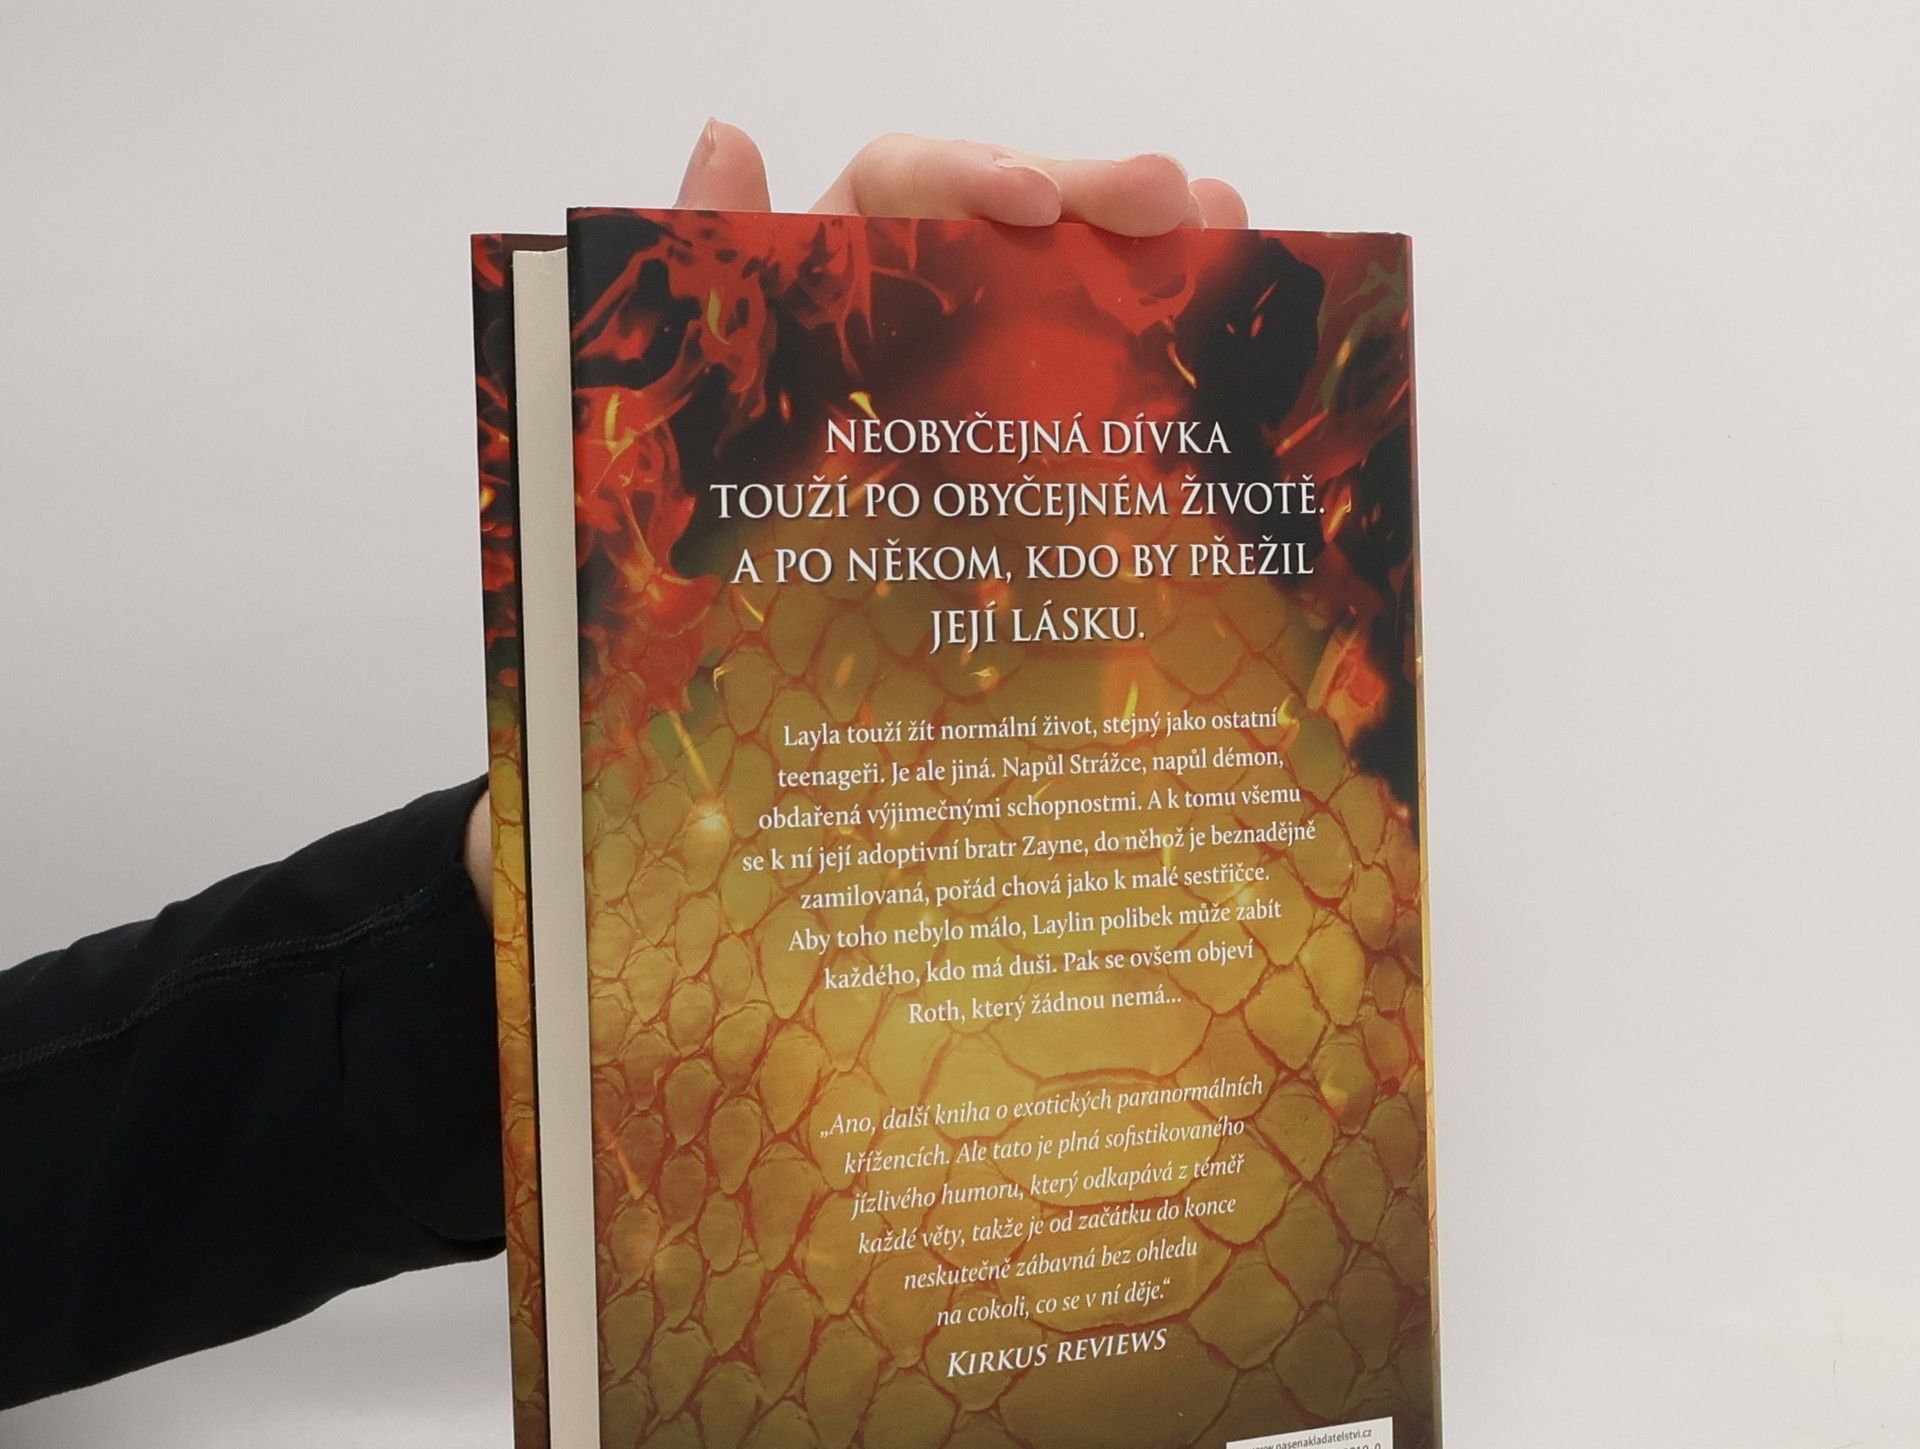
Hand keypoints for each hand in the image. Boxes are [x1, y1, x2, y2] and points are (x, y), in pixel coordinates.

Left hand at [464, 128, 1248, 913]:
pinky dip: (1139, 384)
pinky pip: (1070, 420)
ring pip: (1055, 307)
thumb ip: (691, 297)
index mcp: (802, 302)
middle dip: (1096, 199)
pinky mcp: (989, 485)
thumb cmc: (642, 580)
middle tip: (1192, 207)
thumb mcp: (660, 437)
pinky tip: (1216, 354)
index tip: (1039, 213)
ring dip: (1144, 263)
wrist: (663, 717)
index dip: (971, 178)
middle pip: (1000, 226)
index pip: (893, 194)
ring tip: (1233, 239)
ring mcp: (949, 405)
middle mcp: (885, 331)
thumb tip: (727, 131)